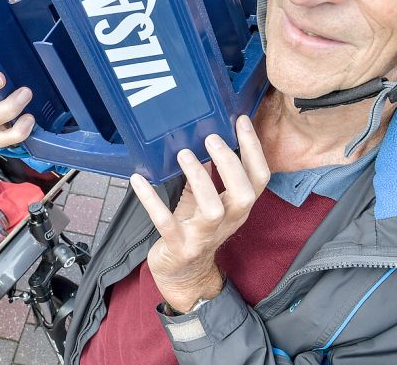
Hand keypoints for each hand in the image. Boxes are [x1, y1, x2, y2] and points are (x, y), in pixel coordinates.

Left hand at [130, 116, 270, 313]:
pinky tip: (138, 180)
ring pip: (212, 209)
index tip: (241, 122)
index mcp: (237, 208)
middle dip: (230, 164)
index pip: (259, 178)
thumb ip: (207, 175)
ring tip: (184, 155)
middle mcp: (228, 222)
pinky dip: (151, 200)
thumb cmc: (194, 230)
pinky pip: (166, 222)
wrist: (183, 275)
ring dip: (199, 180)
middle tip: (212, 139)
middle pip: (244, 194)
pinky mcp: (178, 246)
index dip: (254, 150)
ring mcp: (203, 237)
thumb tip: (204, 139)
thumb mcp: (204, 201)